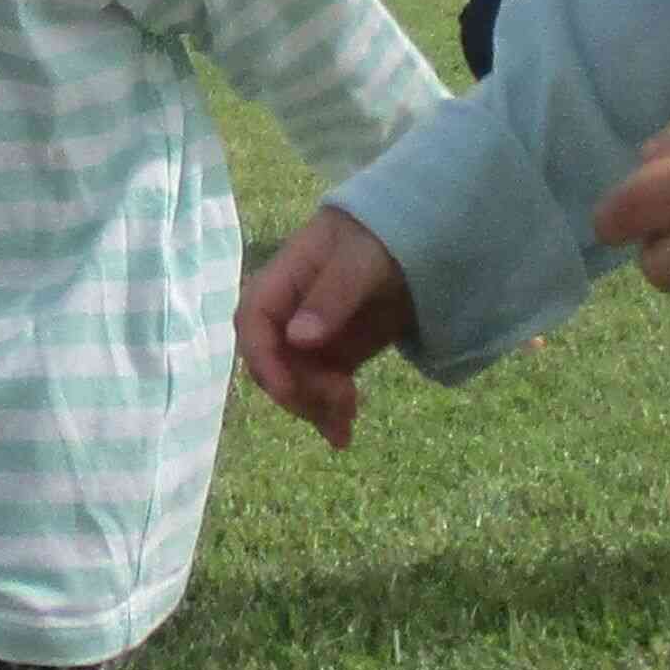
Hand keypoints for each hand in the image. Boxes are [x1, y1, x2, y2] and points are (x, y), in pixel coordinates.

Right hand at [237, 207, 414, 444]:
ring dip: (314, 408)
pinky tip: (342, 435)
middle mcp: (288, 312)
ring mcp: (310, 336)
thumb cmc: (381, 237)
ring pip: (294, 382)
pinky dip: (328, 413)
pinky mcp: (334, 354)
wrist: (416, 234)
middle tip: (341, 402)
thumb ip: (332, 296)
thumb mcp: (362, 259)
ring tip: (346, 425)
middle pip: (271, 361)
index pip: (252, 321)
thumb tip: (298, 338)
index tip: (288, 389)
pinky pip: (320, 389)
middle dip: (298, 390)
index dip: (262, 358)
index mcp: (283, 280)